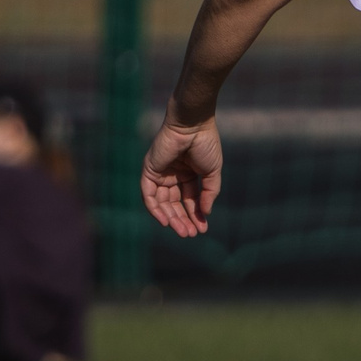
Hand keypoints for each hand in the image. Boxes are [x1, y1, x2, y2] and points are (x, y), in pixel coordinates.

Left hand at [141, 112, 223, 237]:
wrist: (193, 125)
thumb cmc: (205, 144)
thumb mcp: (212, 173)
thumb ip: (208, 193)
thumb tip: (205, 213)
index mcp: (187, 174)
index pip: (189, 200)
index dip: (195, 215)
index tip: (203, 229)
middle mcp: (172, 176)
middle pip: (175, 204)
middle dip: (183, 220)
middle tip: (191, 234)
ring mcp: (159, 174)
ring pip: (162, 203)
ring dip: (170, 218)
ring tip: (182, 231)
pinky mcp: (149, 171)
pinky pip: (149, 195)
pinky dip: (155, 209)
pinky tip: (165, 221)